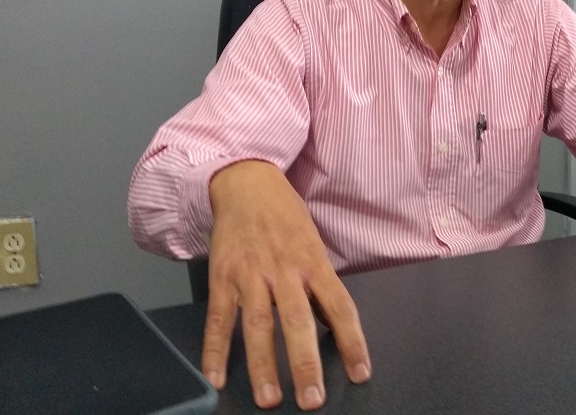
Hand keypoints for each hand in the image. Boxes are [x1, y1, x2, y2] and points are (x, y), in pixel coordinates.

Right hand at [201, 160, 370, 409]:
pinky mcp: (222, 276)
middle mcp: (284, 270)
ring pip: (258, 325)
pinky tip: (216, 377)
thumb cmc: (285, 215)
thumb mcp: (313, 243)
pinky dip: (215, 350)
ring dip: (263, 365)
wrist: (246, 183)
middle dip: (305, 363)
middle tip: (311, 399)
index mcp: (313, 262)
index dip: (352, 341)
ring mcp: (251, 274)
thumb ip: (320, 285)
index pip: (340, 307)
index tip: (361, 372)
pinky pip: (219, 318)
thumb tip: (332, 325)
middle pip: (297, 321)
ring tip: (270, 398)